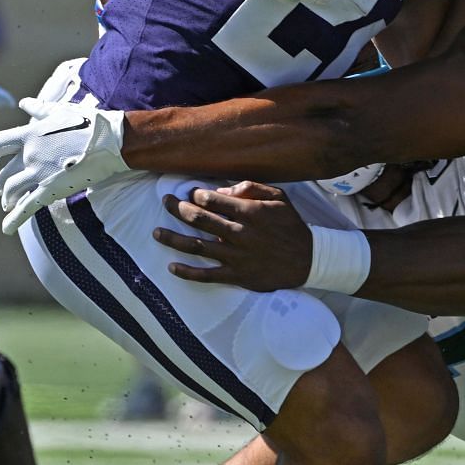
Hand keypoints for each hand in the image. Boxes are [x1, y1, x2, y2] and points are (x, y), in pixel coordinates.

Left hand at [0, 98, 129, 232]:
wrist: (111, 141)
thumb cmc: (89, 123)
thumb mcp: (61, 111)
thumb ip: (39, 109)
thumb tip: (23, 103)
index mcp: (30, 134)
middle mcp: (30, 154)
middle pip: (5, 173)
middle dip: (0, 183)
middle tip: (0, 190)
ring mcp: (39, 173)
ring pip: (12, 190)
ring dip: (7, 200)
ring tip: (8, 205)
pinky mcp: (51, 189)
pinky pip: (28, 207)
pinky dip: (15, 219)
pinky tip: (6, 229)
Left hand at [152, 183, 311, 290]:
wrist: (308, 260)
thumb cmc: (291, 226)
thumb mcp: (279, 198)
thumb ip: (252, 188)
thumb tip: (224, 190)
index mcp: (249, 212)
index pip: (212, 200)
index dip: (196, 194)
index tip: (189, 193)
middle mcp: (238, 233)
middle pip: (199, 219)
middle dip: (177, 208)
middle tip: (166, 202)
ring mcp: (236, 256)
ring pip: (196, 246)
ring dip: (173, 239)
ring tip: (156, 233)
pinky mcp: (237, 275)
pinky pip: (207, 274)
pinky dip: (187, 272)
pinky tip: (172, 267)